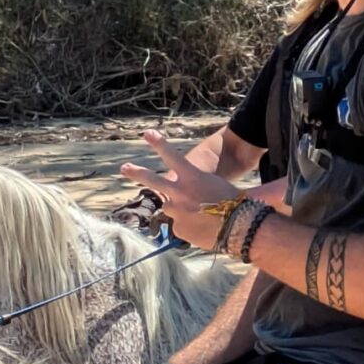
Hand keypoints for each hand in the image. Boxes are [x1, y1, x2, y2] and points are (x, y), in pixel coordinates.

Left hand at [119, 130, 244, 251]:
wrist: (240, 228)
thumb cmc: (237, 204)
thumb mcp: (221, 187)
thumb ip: (203, 186)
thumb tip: (209, 186)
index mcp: (192, 177)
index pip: (172, 156)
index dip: (159, 144)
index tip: (147, 134)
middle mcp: (179, 192)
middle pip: (153, 180)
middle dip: (136, 173)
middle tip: (123, 167)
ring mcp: (176, 212)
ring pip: (171, 209)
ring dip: (181, 211)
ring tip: (201, 217)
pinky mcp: (178, 229)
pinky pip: (181, 227)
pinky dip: (190, 228)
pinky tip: (204, 229)